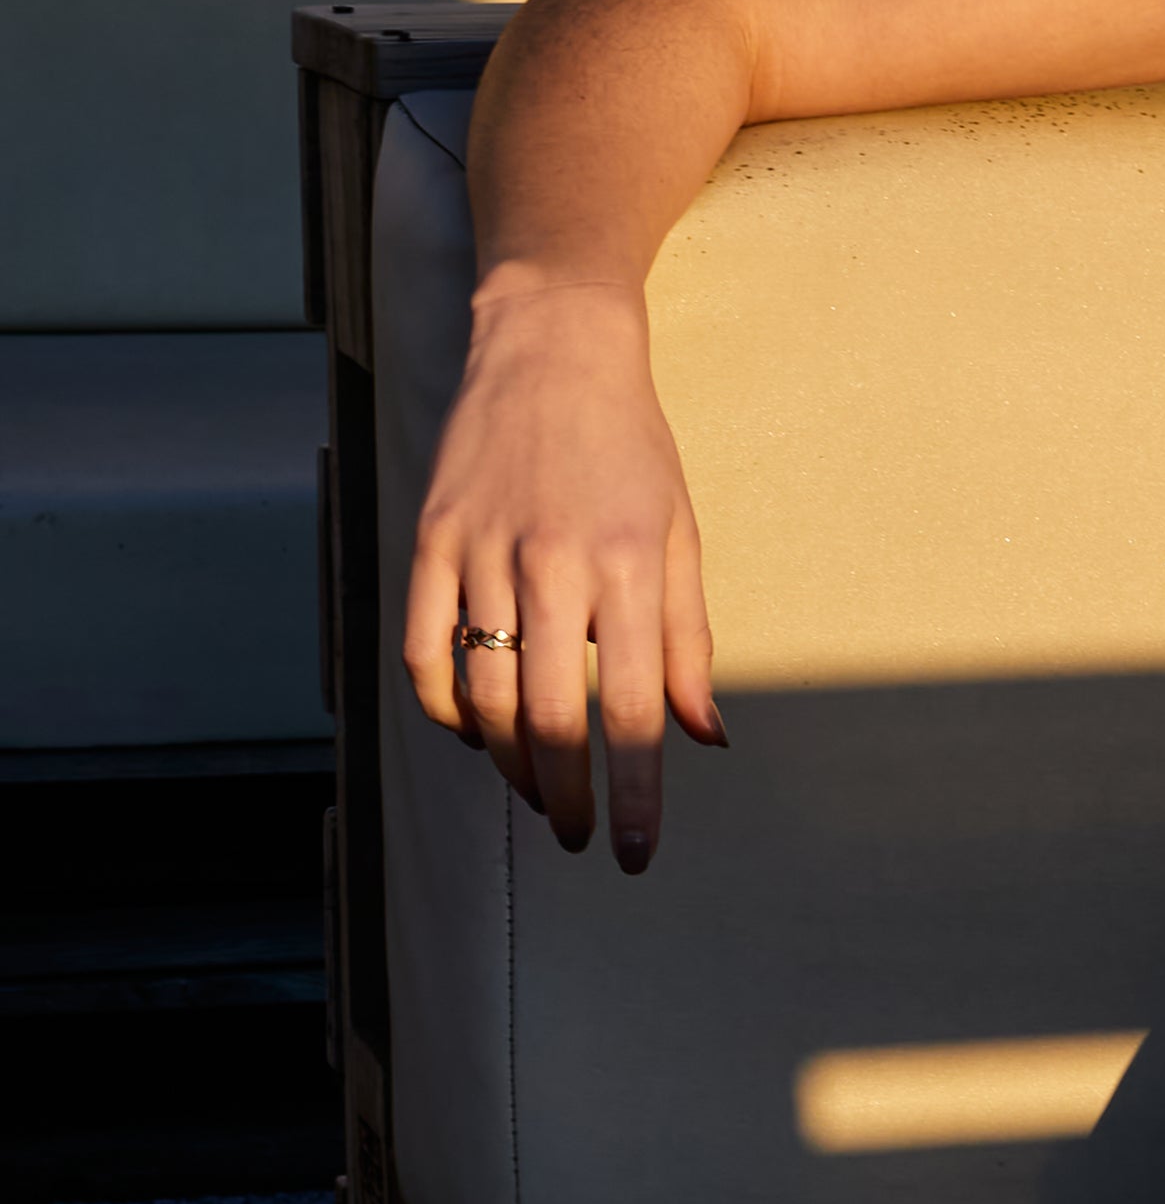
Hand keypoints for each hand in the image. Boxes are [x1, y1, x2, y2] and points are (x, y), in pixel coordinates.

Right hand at [402, 274, 723, 866]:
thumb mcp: (683, 538)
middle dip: (566, 797)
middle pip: (549, 719)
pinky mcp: (429, 539)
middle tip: (581, 834)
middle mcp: (555, 564)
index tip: (633, 852)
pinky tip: (475, 732)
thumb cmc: (630, 451)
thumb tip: (702, 737)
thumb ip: (688, 643)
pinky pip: (423, 651)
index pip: (634, 713)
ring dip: (508, 762)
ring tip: (537, 790)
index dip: (635, 795)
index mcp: (633, 567)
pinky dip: (446, 708)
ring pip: (483, 696)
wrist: (551, 350)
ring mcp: (483, 551)